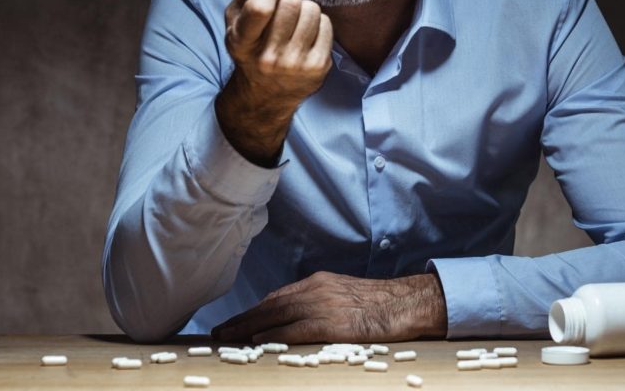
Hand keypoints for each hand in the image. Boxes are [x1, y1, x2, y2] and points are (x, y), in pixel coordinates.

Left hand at [211, 271, 447, 343]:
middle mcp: (316, 290)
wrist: (405, 303)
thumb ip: (322, 301)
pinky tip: (256, 342)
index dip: (253, 310)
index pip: (277, 297)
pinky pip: (295, 330)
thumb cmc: (380, 304)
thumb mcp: (345, 294)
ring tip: (226, 339)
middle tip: (218, 332)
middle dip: (241, 319)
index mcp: (319, 282)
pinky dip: (272, 335)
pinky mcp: (331, 323)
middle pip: (269, 305)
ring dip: (246, 328)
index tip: (235, 321)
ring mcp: (322, 305)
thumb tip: (300, 316)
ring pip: (275, 316)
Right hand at [216, 0, 332, 165]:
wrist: (266, 94)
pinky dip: (318, 22)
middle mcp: (269, 57)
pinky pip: (327, 25)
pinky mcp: (319, 68)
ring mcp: (296, 65)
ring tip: (294, 20)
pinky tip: (306, 33)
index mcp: (242, 43)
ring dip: (304, 7)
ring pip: (311, 10)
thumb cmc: (251, 49)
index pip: (261, 7)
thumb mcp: (237, 21)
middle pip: (290, 3)